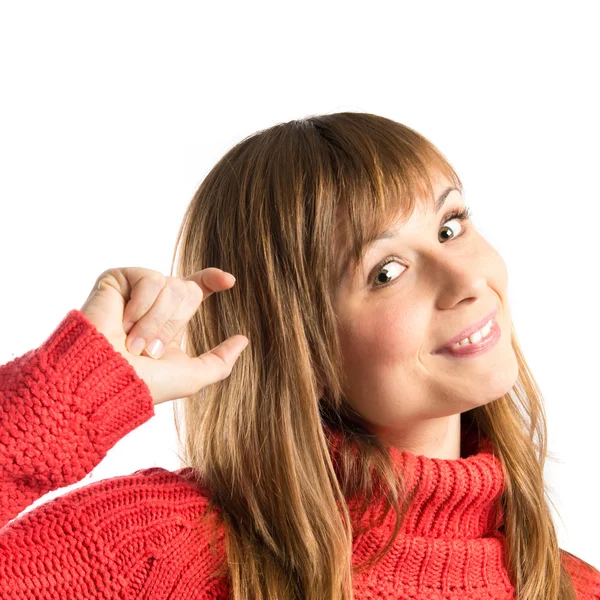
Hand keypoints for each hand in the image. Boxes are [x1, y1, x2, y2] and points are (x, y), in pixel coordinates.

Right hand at [80, 267, 248, 405]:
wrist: (106, 379)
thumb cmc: (144, 383)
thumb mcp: (191, 377)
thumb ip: (220, 361)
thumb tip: (243, 340)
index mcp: (170, 320)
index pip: (196, 289)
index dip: (212, 280)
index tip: (230, 281)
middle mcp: (154, 303)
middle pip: (189, 290)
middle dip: (174, 324)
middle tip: (149, 349)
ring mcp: (136, 290)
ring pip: (172, 285)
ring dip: (156, 321)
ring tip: (133, 342)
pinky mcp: (118, 279)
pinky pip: (150, 279)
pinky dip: (142, 306)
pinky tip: (123, 322)